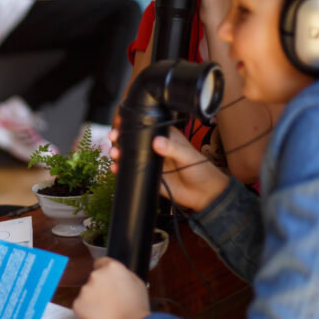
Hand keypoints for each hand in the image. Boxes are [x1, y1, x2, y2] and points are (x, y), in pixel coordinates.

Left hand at [73, 257, 149, 318]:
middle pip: (94, 278)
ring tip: (107, 312)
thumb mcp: (137, 283)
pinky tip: (100, 317)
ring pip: (87, 293)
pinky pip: (81, 306)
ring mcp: (85, 290)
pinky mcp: (77, 304)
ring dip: (94, 300)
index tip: (108, 282)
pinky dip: (88, 312)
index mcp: (111, 267)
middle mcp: (96, 275)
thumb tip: (117, 275)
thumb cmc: (137, 308)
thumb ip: (124, 275)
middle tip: (110, 300)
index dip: (105, 273)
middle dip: (100, 287)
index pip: (101, 263)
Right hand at [109, 126, 228, 211]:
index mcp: (167, 137)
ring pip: (131, 155)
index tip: (121, 124)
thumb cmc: (201, 170)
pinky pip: (133, 172)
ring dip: (120, 153)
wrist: (205, 194)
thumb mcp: (187, 156)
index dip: (133, 125)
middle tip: (114, 138)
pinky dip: (122, 170)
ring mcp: (152, 162)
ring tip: (114, 153)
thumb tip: (156, 142)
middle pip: (135, 141)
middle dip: (122, 139)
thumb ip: (172, 148)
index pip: (147, 127)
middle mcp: (157, 148)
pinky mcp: (149, 177)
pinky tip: (116, 168)